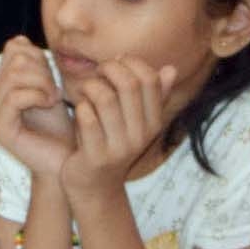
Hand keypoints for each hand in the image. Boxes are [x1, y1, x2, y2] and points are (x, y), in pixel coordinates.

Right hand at [0, 37, 75, 174]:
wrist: (67, 160)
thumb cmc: (62, 127)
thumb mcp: (50, 88)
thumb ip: (36, 65)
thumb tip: (20, 40)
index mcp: (3, 85)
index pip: (14, 48)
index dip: (39, 55)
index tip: (53, 77)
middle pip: (16, 59)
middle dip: (43, 70)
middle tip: (56, 91)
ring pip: (15, 75)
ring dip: (43, 83)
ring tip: (54, 98)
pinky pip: (15, 96)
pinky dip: (37, 95)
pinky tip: (49, 104)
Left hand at [64, 56, 182, 184]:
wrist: (95, 186)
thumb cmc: (111, 143)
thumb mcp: (136, 121)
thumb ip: (153, 96)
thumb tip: (170, 69)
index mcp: (154, 122)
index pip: (150, 80)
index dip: (131, 63)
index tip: (116, 63)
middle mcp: (141, 135)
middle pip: (129, 85)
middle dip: (108, 69)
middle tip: (97, 72)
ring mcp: (119, 147)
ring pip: (105, 98)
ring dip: (90, 86)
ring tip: (85, 90)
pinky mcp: (97, 156)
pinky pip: (87, 118)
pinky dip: (80, 107)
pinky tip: (78, 110)